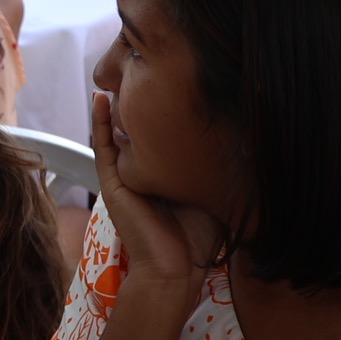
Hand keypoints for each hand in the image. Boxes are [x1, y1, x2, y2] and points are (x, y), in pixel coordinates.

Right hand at [86, 89, 221, 287]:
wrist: (176, 272)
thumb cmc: (199, 240)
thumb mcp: (212, 191)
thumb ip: (214, 167)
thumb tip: (240, 135)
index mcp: (162, 173)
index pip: (159, 134)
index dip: (163, 108)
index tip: (170, 80)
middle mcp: (141, 171)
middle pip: (136, 127)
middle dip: (138, 99)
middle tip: (142, 67)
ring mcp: (124, 176)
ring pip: (116, 131)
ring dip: (116, 102)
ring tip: (118, 73)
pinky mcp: (112, 184)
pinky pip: (103, 146)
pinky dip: (99, 122)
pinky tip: (101, 98)